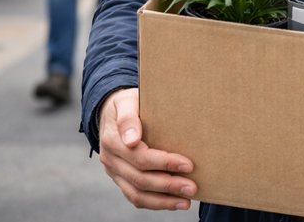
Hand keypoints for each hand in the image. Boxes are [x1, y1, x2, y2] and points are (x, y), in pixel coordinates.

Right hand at [98, 88, 196, 210]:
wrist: (111, 113)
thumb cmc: (127, 104)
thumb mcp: (126, 101)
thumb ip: (128, 117)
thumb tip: (132, 140)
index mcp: (113, 139)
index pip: (141, 157)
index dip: (165, 163)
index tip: (188, 165)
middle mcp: (111, 159)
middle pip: (140, 179)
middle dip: (168, 185)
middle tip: (192, 187)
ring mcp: (114, 172)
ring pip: (137, 194)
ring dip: (163, 200)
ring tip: (186, 201)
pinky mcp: (120, 180)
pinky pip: (135, 197)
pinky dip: (155, 203)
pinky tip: (174, 202)